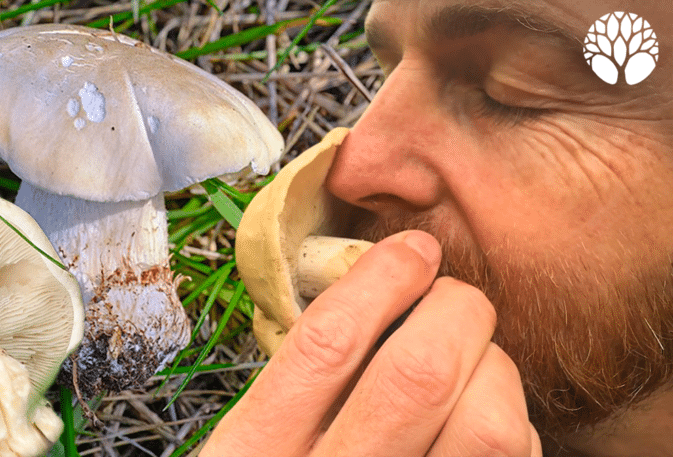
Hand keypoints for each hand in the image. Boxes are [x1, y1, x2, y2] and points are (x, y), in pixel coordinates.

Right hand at [201, 231, 541, 456]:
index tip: (410, 252)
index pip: (329, 342)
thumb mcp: (249, 447)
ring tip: (476, 357)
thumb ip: (296, 387)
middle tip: (453, 296)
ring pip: (486, 425)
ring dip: (495, 367)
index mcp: (256, 455)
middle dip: (455, 309)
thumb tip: (377, 296)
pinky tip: (484, 415)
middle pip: (422, 371)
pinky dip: (512, 424)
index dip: (382, 279)